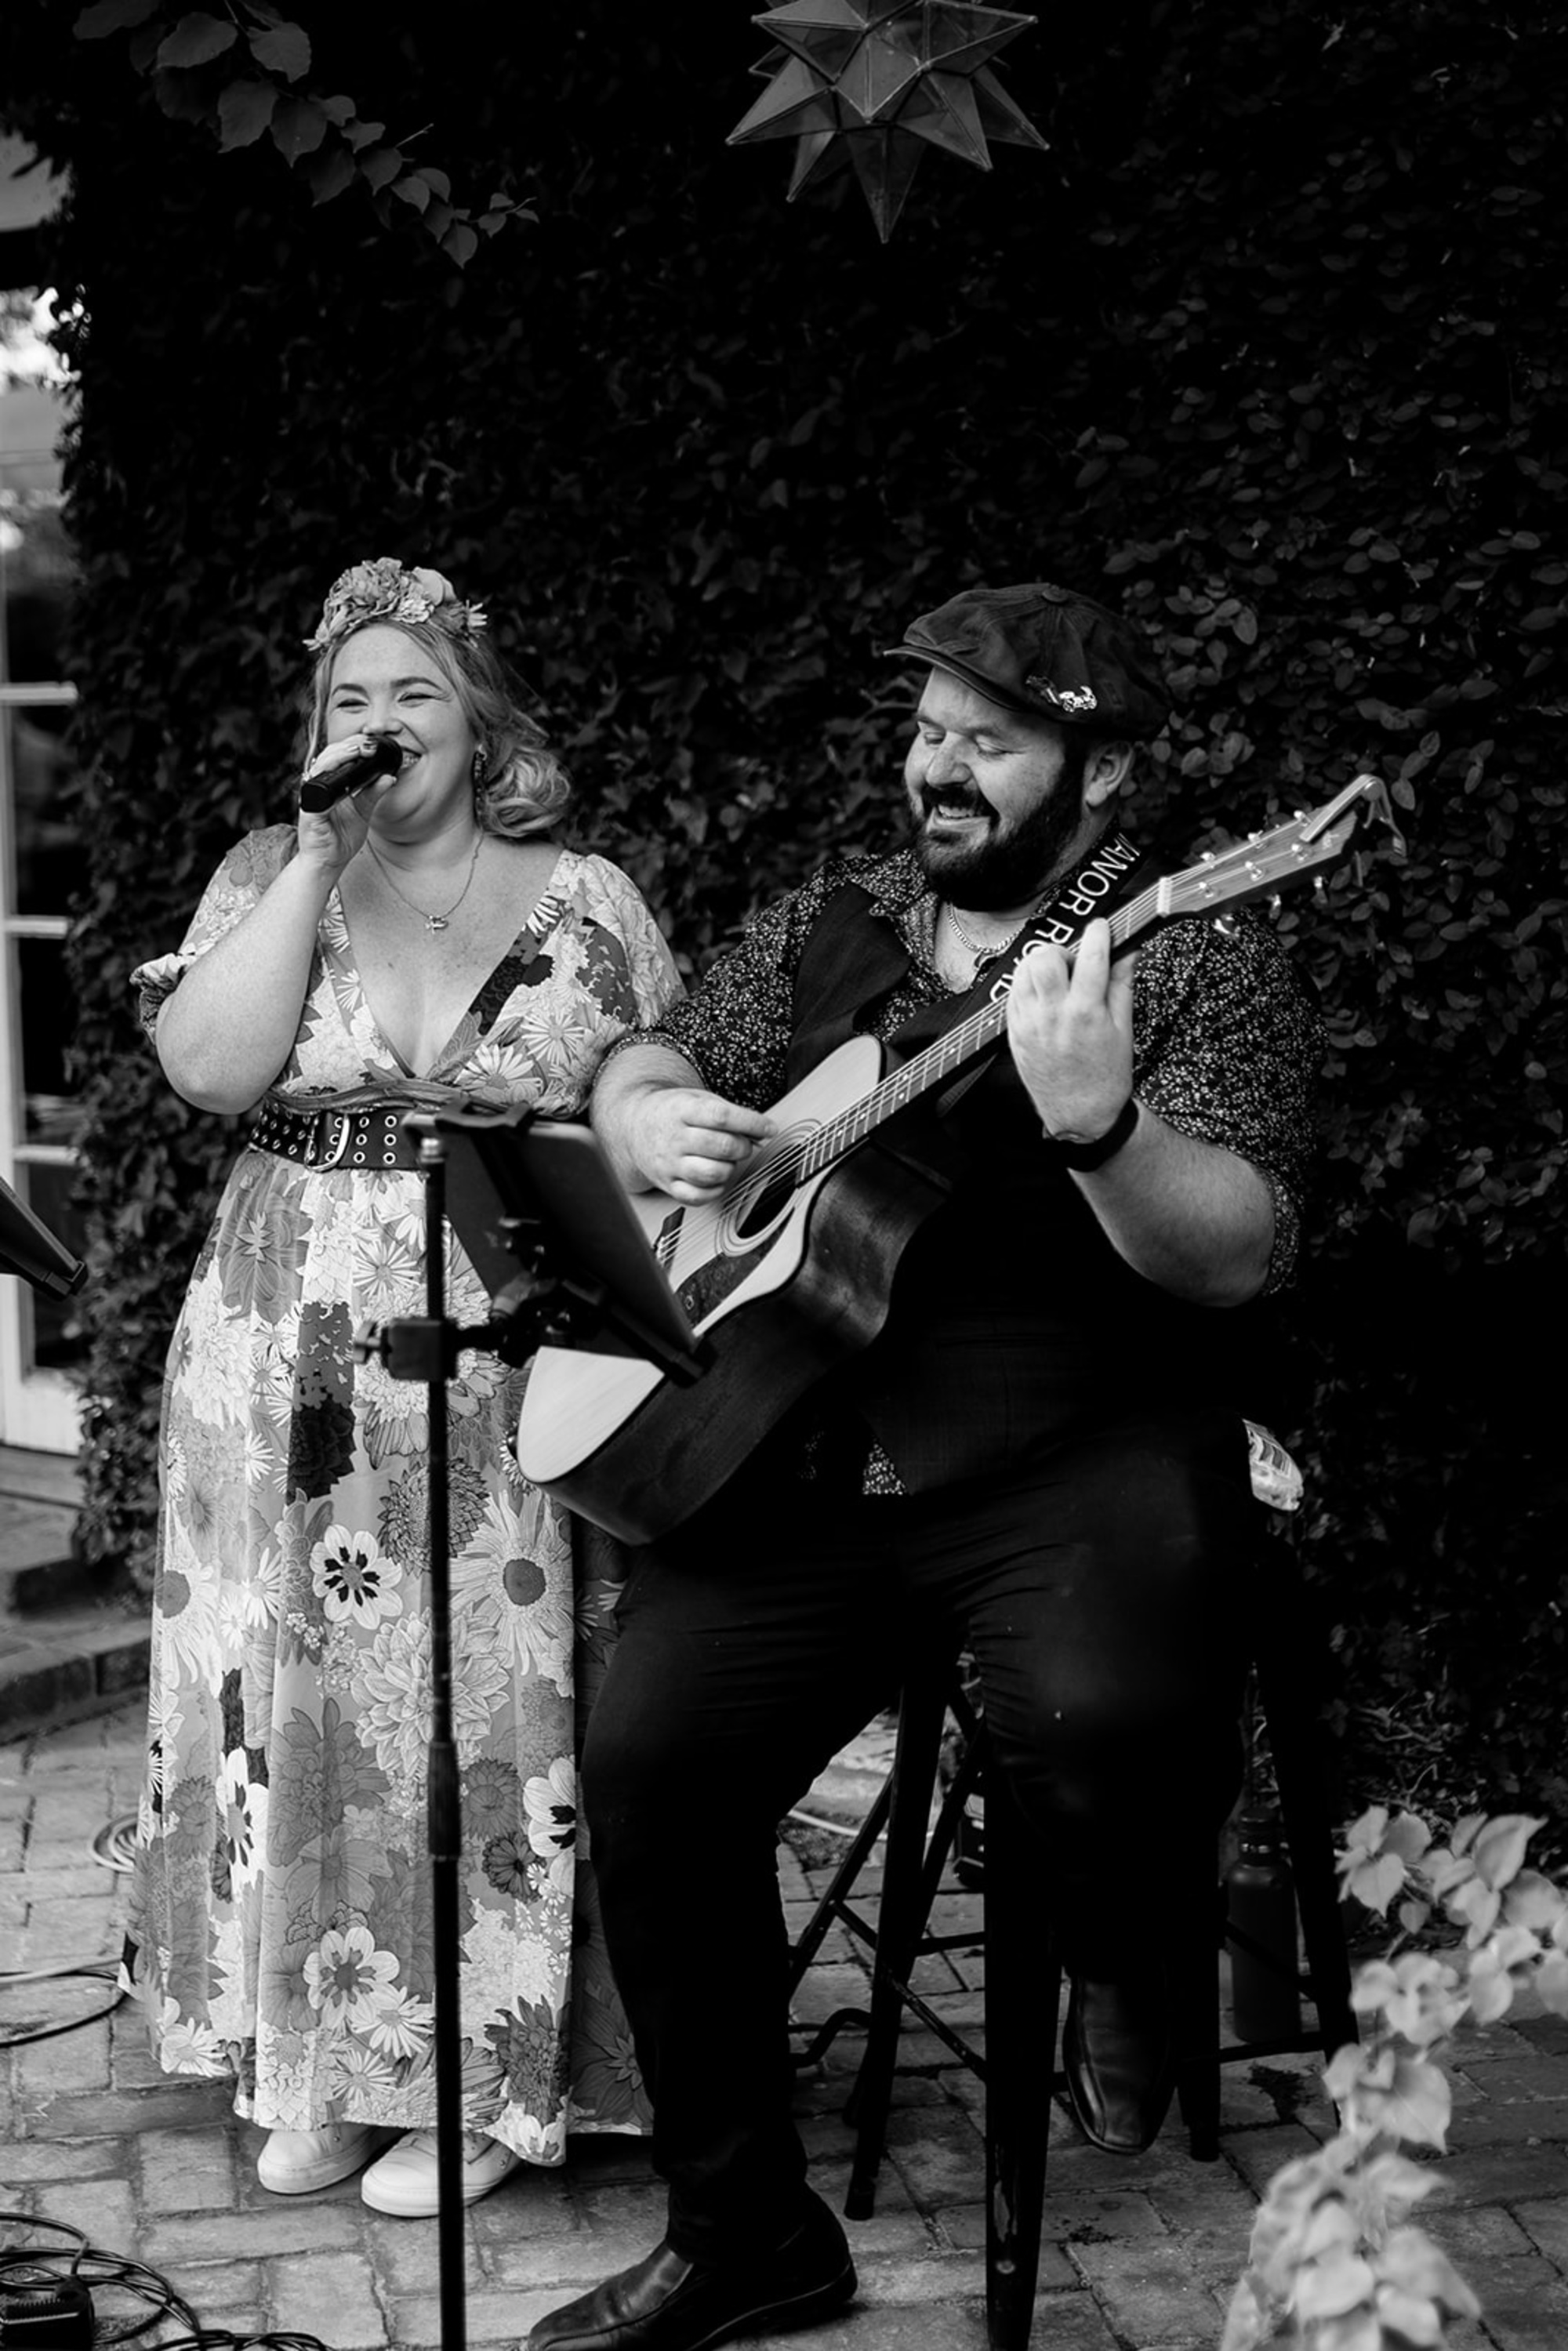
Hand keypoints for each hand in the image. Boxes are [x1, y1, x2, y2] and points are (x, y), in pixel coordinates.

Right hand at [295, 734, 394, 869]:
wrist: (327, 863)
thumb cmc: (340, 839)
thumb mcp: (363, 812)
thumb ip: (373, 794)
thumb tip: (390, 778)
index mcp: (330, 785)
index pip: (338, 757)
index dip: (352, 747)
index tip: (371, 745)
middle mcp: (318, 787)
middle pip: (328, 756)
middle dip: (348, 747)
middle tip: (368, 746)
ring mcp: (311, 797)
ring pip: (319, 767)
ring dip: (338, 757)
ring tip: (357, 752)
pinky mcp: (308, 811)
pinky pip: (316, 792)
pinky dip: (329, 782)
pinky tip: (343, 778)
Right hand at [626, 1085, 773, 1203]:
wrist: (633, 1126)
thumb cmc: (672, 1112)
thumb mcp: (697, 1099)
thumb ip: (729, 1113)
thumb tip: (762, 1131)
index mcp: (681, 1110)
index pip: (722, 1117)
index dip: (752, 1123)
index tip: (769, 1128)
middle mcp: (674, 1138)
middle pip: (721, 1146)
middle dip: (743, 1146)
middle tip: (743, 1143)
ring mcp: (669, 1164)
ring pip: (712, 1173)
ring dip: (730, 1167)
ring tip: (727, 1160)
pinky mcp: (667, 1185)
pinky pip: (697, 1197)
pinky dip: (715, 1190)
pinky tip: (716, 1177)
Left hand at [1005, 917, 1135, 1142]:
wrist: (1079, 1115)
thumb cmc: (1105, 1078)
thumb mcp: (1124, 1030)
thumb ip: (1122, 986)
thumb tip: (1128, 952)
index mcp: (1087, 1013)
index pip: (1091, 956)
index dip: (1098, 934)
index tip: (1102, 927)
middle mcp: (1054, 1015)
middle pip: (1045, 958)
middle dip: (1062, 950)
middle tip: (1074, 962)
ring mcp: (1029, 1023)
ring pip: (1024, 971)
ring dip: (1041, 965)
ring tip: (1058, 980)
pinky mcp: (1014, 1032)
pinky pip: (1013, 993)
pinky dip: (1028, 985)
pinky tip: (1044, 996)